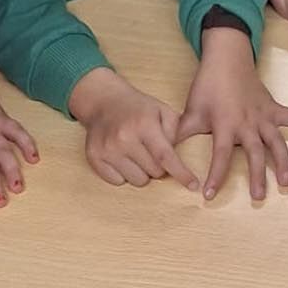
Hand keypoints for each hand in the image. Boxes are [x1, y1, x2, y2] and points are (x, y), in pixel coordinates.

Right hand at [69, 68, 197, 190]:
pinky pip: (117, 181)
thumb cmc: (137, 108)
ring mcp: (107, 149)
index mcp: (144, 124)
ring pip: (137, 180)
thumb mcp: (162, 110)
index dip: (181, 173)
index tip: (193, 185)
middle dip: (159, 166)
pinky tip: (122, 157)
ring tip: (137, 154)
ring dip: (142, 172)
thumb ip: (175, 132)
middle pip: (154, 172)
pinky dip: (124, 174)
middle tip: (152, 151)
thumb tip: (177, 159)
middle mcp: (124, 138)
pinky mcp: (94, 157)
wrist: (103, 101)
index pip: (165, 156)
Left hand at [177, 27, 287, 199]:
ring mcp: (264, 116)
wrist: (226, 59)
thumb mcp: (191, 110)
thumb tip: (163, 151)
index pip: (220, 155)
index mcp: (225, 125)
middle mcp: (247, 123)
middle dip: (256, 175)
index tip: (210, 195)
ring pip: (276, 142)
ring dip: (282, 162)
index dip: (216, 176)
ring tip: (287, 182)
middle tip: (258, 196)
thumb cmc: (207, 86)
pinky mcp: (274, 109)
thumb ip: (181, 133)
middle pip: (254, 153)